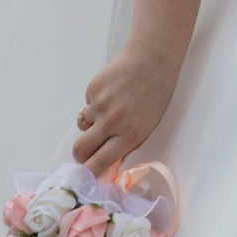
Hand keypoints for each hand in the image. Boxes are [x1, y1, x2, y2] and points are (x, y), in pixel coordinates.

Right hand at [73, 44, 178, 176]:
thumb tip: (109, 162)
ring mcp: (99, 106)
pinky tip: (112, 93)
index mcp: (129, 135)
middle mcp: (112, 122)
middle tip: (87, 151)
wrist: (153, 59)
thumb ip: (127, 144)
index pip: (99, 163)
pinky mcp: (92, 90)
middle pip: (80, 150)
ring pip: (83, 126)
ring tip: (111, 111)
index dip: (89, 173)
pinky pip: (87, 106)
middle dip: (80, 155)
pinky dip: (96, 104)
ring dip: (91, 125)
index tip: (85, 177)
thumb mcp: (148, 126)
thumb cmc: (156, 94)